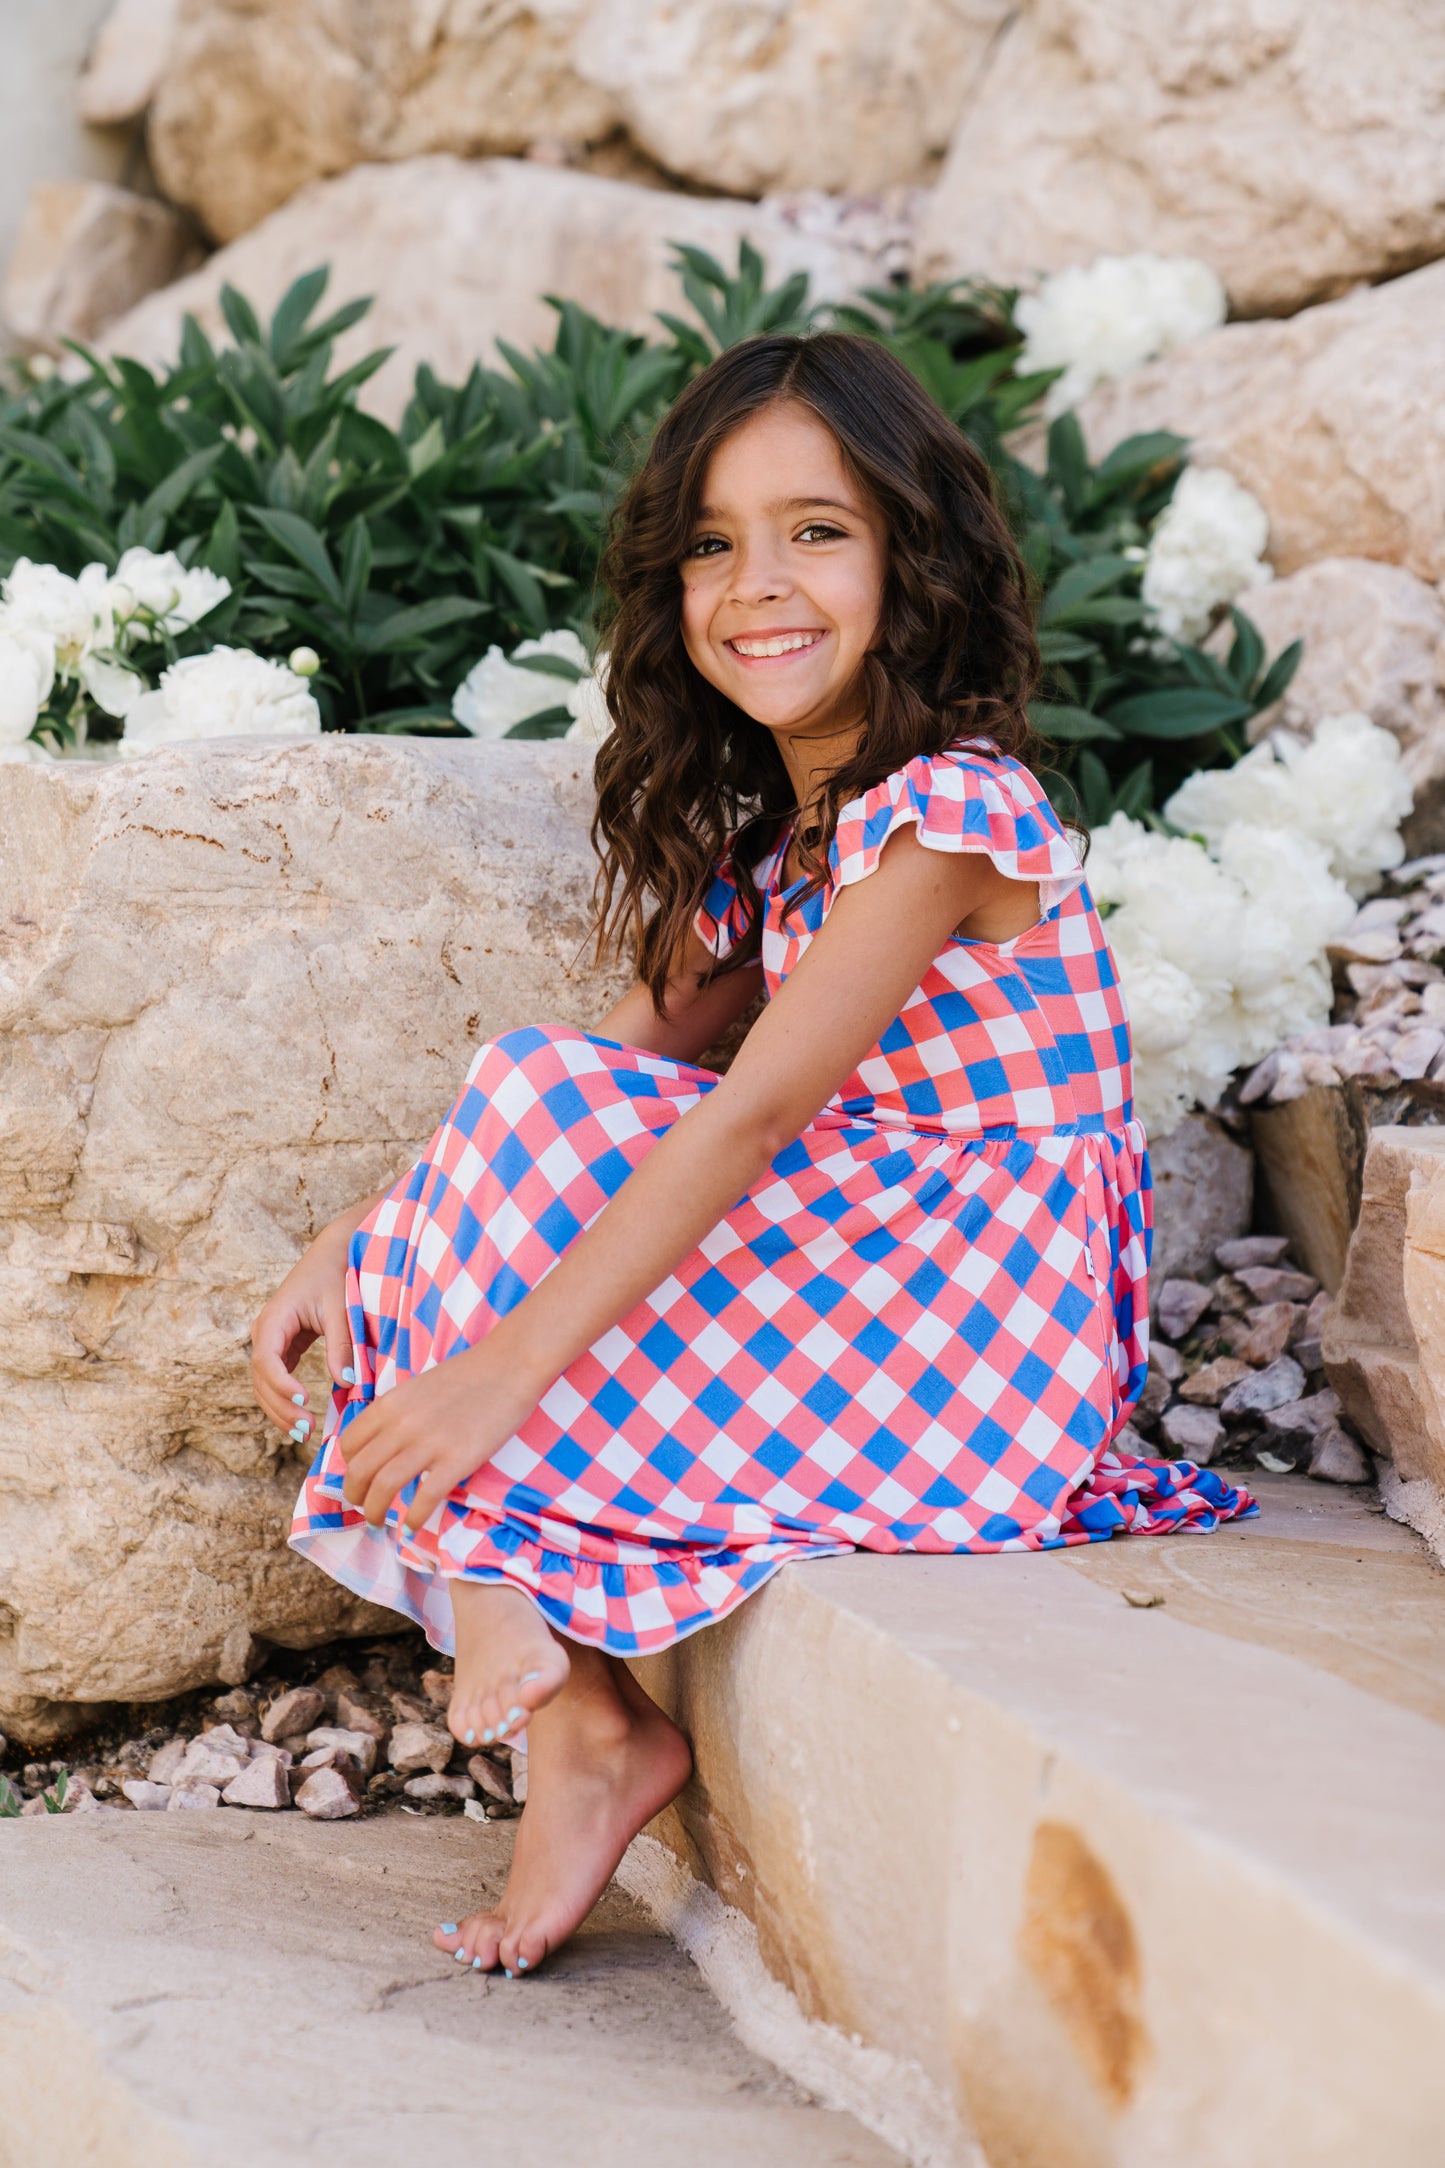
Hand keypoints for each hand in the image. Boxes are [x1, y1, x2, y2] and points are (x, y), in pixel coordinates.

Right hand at [251, 1221, 354, 1445]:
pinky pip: (277, 1380)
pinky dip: (285, 1401)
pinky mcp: (283, 1348)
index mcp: (274, 1320)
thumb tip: (347, 1382)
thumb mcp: (341, 1309)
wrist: (334, 1254)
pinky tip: (302, 1419)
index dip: (281, 1385)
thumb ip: (342, 1344)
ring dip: (280, 1411)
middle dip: (281, 1407)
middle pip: (261, 1380)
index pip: (266, 1360)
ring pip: (264, 1386)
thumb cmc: (337, 1276)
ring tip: (305, 1433)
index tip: (304, 1400)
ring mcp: (271, 1342)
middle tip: (307, 1430)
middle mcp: (265, 1333)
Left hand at [339, 1339, 542, 1533]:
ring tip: (379, 1523)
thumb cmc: (467, 1375)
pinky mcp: (458, 1460)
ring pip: (384, 1488)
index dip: (347, 1468)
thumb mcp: (418, 1388)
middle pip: (360, 1471)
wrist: (509, 1366)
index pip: (349, 1445)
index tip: (358, 1480)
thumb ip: (396, 1415)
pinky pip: (425, 1499)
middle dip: (355, 1497)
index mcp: (390, 1404)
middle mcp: (402, 1424)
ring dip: (375, 1512)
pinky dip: (413, 1519)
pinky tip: (412, 1528)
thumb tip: (382, 1447)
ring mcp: (429, 1443)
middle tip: (362, 1508)